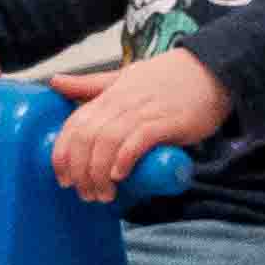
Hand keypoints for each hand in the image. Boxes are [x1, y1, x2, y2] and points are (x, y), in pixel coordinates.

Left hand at [49, 50, 233, 204]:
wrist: (210, 70)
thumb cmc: (166, 78)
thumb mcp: (123, 78)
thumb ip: (90, 84)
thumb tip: (55, 81)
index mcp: (109, 95)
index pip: (74, 124)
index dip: (63, 154)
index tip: (63, 178)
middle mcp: (122, 102)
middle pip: (88, 137)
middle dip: (81, 171)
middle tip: (86, 193)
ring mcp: (145, 111)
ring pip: (109, 141)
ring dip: (100, 172)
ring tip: (104, 193)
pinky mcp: (168, 122)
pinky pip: (138, 140)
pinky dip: (125, 159)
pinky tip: (120, 175)